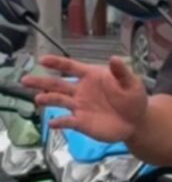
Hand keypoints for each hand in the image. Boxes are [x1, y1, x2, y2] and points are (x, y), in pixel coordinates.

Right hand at [22, 55, 148, 142]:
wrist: (137, 121)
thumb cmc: (132, 97)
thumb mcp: (132, 82)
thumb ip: (121, 72)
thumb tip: (114, 58)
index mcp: (91, 76)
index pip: (70, 67)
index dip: (56, 63)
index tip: (43, 60)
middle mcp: (81, 90)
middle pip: (57, 84)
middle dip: (41, 82)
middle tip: (25, 80)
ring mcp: (80, 107)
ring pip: (59, 101)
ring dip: (48, 100)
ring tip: (38, 99)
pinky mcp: (82, 122)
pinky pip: (68, 121)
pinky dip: (60, 122)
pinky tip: (52, 123)